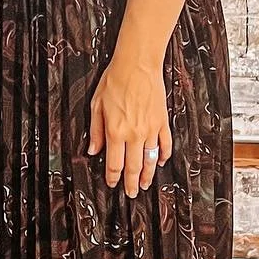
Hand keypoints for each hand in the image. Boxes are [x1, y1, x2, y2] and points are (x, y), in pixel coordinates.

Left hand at [87, 50, 172, 196]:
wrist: (137, 65)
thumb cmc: (114, 81)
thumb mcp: (96, 105)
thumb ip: (96, 131)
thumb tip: (93, 150)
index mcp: (115, 132)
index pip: (114, 164)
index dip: (113, 177)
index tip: (112, 184)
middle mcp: (133, 134)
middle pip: (133, 167)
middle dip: (131, 183)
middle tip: (132, 193)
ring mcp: (150, 129)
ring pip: (150, 159)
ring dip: (148, 174)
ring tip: (145, 184)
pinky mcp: (162, 122)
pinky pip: (165, 144)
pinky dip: (163, 155)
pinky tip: (160, 162)